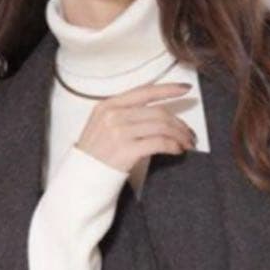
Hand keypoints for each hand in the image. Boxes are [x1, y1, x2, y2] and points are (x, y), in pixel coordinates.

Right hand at [74, 80, 196, 172]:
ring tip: (186, 143)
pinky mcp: (126, 150)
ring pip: (162, 126)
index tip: (185, 89)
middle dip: (179, 122)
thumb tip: (157, 114)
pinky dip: (173, 146)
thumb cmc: (94, 156)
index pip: (144, 91)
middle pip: (158, 112)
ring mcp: (119, 132)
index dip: (168, 89)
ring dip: (179, 135)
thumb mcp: (102, 126)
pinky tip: (177, 150)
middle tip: (189, 133)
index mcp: (108, 105)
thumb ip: (123, 114)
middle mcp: (113, 115)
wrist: (80, 179)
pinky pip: (159, 142)